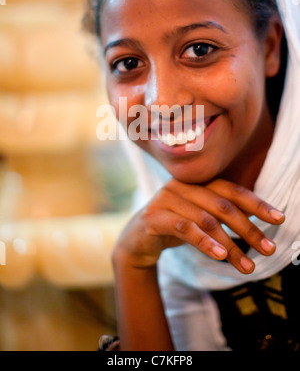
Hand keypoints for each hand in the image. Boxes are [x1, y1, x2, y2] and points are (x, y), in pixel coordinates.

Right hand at [113, 178, 284, 273]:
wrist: (137, 240)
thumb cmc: (175, 226)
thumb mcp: (201, 218)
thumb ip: (224, 214)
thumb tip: (260, 218)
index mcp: (197, 182)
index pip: (232, 190)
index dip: (257, 204)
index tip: (279, 219)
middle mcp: (183, 186)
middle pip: (223, 205)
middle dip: (249, 229)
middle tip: (268, 250)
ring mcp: (166, 199)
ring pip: (206, 220)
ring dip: (230, 245)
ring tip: (248, 266)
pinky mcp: (154, 217)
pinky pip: (183, 228)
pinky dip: (204, 242)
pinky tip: (219, 256)